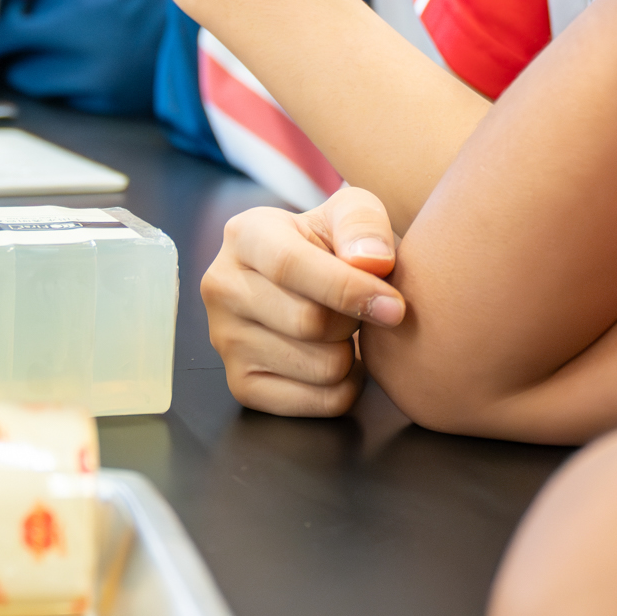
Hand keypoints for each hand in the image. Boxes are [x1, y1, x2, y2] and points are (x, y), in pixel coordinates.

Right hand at [200, 188, 405, 416]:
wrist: (311, 278)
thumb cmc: (333, 243)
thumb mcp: (351, 212)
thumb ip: (364, 224)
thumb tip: (371, 263)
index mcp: (244, 236)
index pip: (291, 266)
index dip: (348, 289)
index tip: (394, 306)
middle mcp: (222, 287)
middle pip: (308, 323)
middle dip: (353, 320)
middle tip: (359, 308)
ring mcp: (225, 340)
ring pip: (320, 367)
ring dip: (350, 352)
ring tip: (341, 328)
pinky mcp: (242, 384)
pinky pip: (320, 402)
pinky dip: (346, 386)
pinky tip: (335, 356)